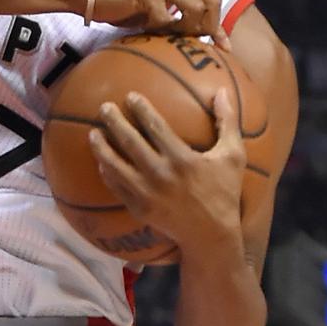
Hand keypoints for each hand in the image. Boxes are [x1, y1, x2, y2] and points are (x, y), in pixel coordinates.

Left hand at [89, 89, 244, 252]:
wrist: (211, 235)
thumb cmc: (224, 192)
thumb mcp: (233, 155)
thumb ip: (228, 121)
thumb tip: (222, 90)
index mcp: (182, 159)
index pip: (155, 127)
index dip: (141, 109)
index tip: (130, 96)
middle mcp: (161, 175)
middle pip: (130, 142)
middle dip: (114, 122)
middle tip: (104, 107)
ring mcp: (147, 194)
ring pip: (117, 166)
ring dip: (102, 148)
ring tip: (93, 133)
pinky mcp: (139, 208)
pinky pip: (117, 187)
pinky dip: (107, 173)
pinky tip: (101, 161)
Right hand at [90, 0, 230, 49]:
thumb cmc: (121, 2)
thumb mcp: (155, 5)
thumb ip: (176, 13)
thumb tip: (200, 38)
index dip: (218, 24)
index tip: (224, 47)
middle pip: (212, 1)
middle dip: (211, 27)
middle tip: (199, 43)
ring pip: (195, 9)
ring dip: (188, 29)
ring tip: (172, 36)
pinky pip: (166, 19)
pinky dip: (161, 30)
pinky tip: (148, 30)